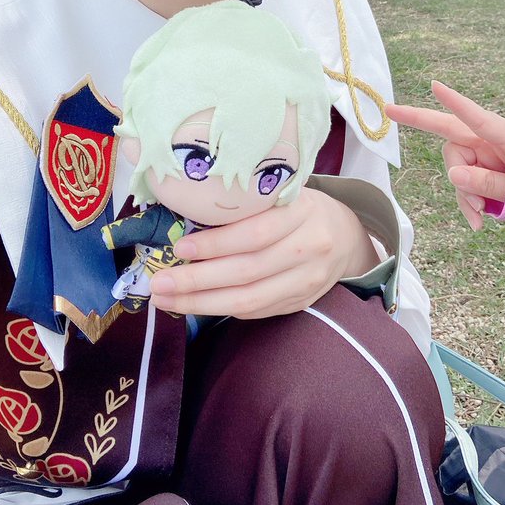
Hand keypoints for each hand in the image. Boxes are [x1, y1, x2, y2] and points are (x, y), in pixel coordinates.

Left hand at [148, 186, 376, 318]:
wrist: (345, 236)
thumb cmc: (300, 208)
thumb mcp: (282, 193)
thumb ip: (247, 206)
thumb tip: (186, 219)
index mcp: (302, 212)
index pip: (255, 234)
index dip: (216, 244)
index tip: (180, 248)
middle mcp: (310, 248)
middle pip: (247, 272)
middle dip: (196, 281)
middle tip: (159, 283)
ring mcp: (308, 280)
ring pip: (250, 299)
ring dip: (202, 303)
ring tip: (167, 299)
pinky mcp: (302, 302)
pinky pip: (258, 311)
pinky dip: (224, 309)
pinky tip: (196, 306)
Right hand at [384, 81, 504, 230]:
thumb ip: (488, 183)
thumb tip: (453, 176)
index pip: (476, 118)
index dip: (455, 102)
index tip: (435, 86)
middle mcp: (490, 142)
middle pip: (452, 137)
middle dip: (427, 130)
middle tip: (394, 113)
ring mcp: (486, 157)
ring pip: (457, 168)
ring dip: (463, 194)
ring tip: (479, 216)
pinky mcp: (484, 172)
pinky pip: (466, 185)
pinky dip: (469, 203)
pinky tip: (477, 222)